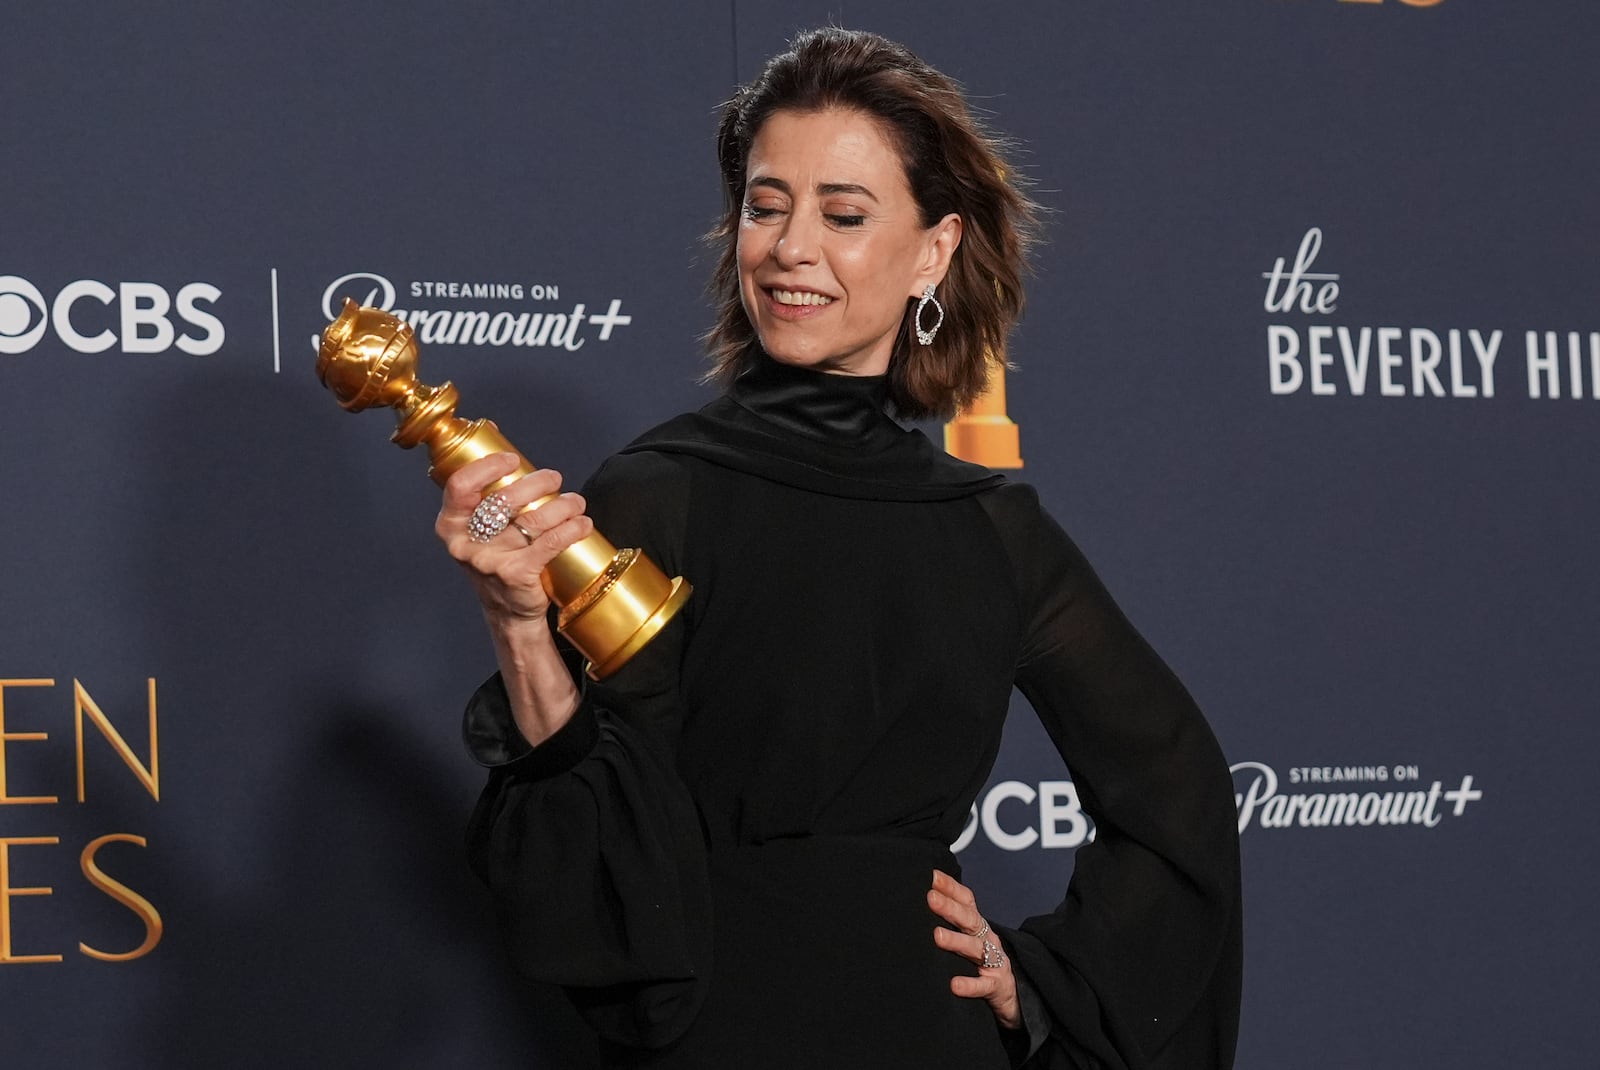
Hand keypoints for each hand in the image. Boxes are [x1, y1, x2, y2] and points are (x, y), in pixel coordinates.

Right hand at [435, 453, 594, 625]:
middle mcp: (465, 543)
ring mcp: (489, 560)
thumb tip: (493, 431)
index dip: (488, 467)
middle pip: (505, 500)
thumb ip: (484, 485)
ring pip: (533, 520)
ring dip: (563, 505)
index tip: (513, 459)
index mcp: (450, 525)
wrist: (508, 609)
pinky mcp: (516, 574)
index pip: (460, 486)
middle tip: (554, 478)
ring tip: (576, 502)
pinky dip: (572, 529)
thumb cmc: (497, 557)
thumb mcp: (479, 525)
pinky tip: (583, 524)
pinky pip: (550, 542)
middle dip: (537, 483)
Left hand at [929, 869, 1020, 1029]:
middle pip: (970, 920)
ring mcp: (994, 962)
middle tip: (930, 898)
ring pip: (975, 949)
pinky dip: (969, 985)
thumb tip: (924, 902)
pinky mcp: (996, 987)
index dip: (951, 887)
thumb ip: (952, 924)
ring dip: (956, 941)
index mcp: (978, 927)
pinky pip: (983, 986)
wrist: (1012, 997)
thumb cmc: (983, 965)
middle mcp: (987, 939)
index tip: (931, 876)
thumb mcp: (970, 940)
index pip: (966, 901)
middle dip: (950, 908)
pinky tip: (954, 985)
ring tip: (937, 936)